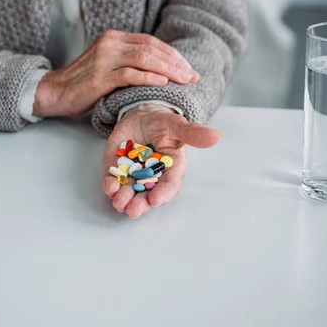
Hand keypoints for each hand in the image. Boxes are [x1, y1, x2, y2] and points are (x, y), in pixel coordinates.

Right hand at [33, 29, 198, 117]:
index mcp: (114, 38)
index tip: (188, 68)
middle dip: (176, 62)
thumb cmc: (83, 84)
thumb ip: (128, 62)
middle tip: (192, 75)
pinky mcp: (99, 77)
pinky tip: (163, 83)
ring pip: (144, 58)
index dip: (172, 54)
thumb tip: (159, 70)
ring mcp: (104, 59)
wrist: (55, 92)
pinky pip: (129, 74)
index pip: (151, 42)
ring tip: (184, 80)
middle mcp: (110, 43)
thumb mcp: (107, 65)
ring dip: (168, 69)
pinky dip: (149, 78)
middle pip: (151, 48)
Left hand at [102, 104, 221, 218]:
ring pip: (130, 192)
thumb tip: (216, 135)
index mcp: (171, 169)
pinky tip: (109, 188)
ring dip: (124, 199)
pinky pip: (113, 180)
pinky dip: (110, 186)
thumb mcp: (177, 124)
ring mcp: (133, 174)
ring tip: (120, 203)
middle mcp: (152, 177)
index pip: (170, 184)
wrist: (141, 117)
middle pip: (148, 195)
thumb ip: (192, 133)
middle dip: (141, 204)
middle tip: (134, 210)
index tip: (157, 199)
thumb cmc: (162, 124)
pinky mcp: (117, 169)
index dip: (164, 192)